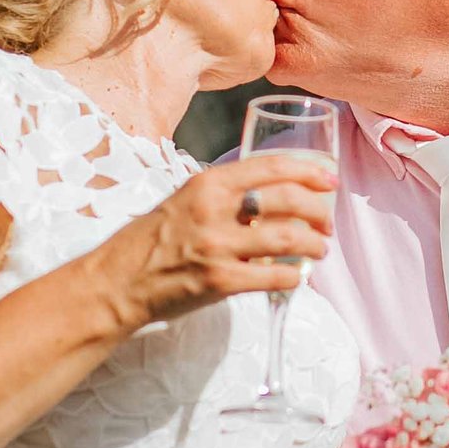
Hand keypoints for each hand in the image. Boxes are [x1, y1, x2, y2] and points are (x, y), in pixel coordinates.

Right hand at [100, 153, 335, 326]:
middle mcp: (214, 209)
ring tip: (320, 250)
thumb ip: (224, 193)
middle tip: (327, 223)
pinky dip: (295, 277)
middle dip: (320, 211)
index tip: (330, 180)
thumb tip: (272, 193)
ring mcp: (218, 246)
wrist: (118, 280)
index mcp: (208, 183)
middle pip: (288, 200)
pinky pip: (275, 276)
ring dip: (315, 245)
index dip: (309, 171)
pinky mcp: (221, 281)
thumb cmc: (153, 239)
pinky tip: (298, 277)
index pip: (271, 166)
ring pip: (289, 238)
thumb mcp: (186, 199)